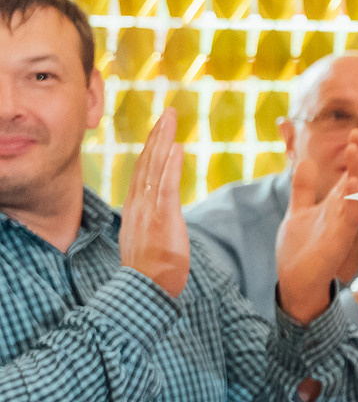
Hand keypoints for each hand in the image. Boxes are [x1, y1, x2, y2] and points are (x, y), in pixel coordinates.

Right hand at [120, 108, 188, 298]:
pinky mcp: (162, 218)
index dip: (151, 148)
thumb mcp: (149, 238)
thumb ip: (153, 220)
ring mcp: (148, 210)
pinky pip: (166, 186)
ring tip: (170, 118)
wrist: (145, 289)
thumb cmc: (151, 270)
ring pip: (154, 168)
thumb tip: (159, 211)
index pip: (143, 171)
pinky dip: (170, 165)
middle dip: (157, 136)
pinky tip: (176, 147)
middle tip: (168, 112)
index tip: (160, 129)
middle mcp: (138, 205)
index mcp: (136, 208)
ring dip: (162, 141)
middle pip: (147, 162)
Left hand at [276, 137, 357, 322]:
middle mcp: (345, 211)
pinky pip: (350, 215)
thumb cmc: (301, 250)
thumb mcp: (299, 211)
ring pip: (356, 192)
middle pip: (357, 177)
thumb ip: (303, 188)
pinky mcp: (341, 237)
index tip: (354, 132)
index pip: (350, 174)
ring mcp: (344, 223)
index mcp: (337, 204)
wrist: (297, 282)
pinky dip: (352, 199)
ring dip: (355, 169)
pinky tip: (351, 182)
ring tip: (354, 147)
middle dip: (357, 155)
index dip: (354, 154)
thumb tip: (303, 161)